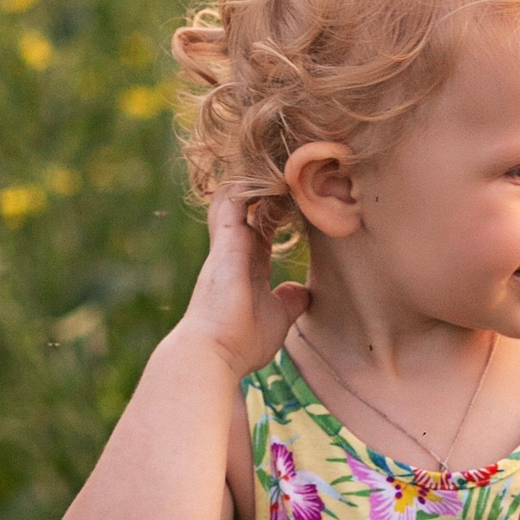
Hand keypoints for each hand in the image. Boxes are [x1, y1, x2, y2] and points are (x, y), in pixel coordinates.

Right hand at [178, 192, 309, 375]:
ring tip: (288, 167)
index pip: (262, 225)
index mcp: (248, 263)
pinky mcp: (227, 240)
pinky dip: (252, 183)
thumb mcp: (277, 317)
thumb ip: (288, 301)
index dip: (281, 209)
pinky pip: (234, 197)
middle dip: (272, 186)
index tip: (306, 198)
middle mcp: (235, 247)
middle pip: (249, 202)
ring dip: (260, 179)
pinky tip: (278, 174)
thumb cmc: (241, 340)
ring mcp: (229, 241)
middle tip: (300, 174)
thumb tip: (302, 292)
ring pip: (236, 192)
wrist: (213, 352)